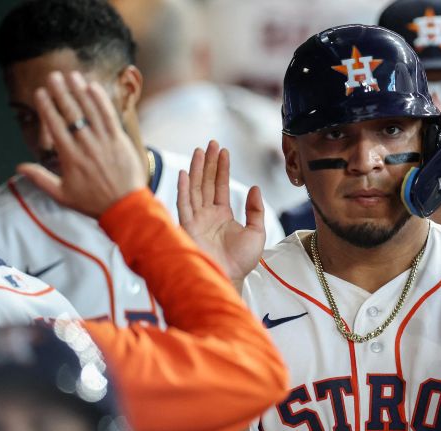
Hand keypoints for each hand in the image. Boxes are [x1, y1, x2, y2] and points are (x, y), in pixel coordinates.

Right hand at [16, 71, 141, 217]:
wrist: (125, 207)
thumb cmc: (92, 202)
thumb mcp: (62, 195)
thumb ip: (40, 179)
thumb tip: (19, 167)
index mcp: (70, 157)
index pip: (55, 126)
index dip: (47, 107)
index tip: (40, 93)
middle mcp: (86, 146)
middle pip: (71, 113)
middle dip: (61, 92)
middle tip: (53, 76)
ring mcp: (104, 141)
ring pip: (90, 111)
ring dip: (80, 91)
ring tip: (72, 75)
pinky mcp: (119, 140)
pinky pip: (109, 116)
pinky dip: (101, 100)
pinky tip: (93, 87)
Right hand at [177, 140, 265, 284]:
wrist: (229, 278)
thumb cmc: (242, 261)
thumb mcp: (256, 232)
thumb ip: (255, 209)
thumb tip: (255, 187)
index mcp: (222, 215)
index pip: (220, 186)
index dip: (222, 168)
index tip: (223, 150)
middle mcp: (207, 215)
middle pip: (206, 183)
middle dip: (208, 163)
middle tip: (211, 143)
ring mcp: (196, 220)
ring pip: (195, 189)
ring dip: (197, 170)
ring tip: (199, 151)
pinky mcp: (187, 227)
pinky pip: (184, 205)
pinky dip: (183, 189)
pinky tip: (185, 173)